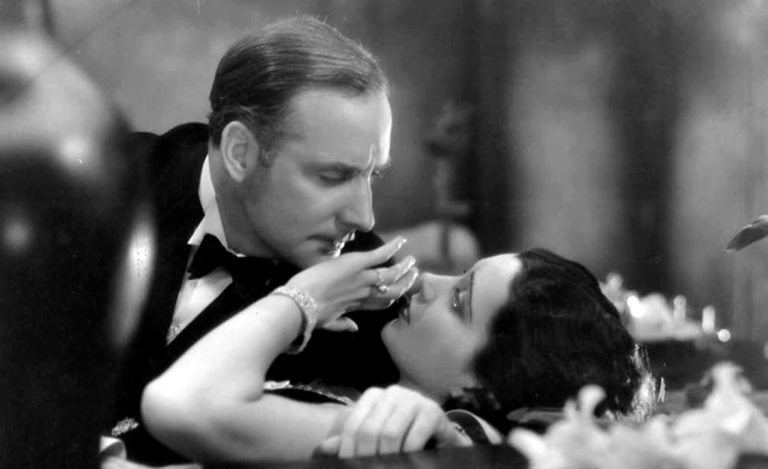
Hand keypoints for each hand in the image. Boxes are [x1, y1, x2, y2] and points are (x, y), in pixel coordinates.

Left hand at [286, 237, 418, 330]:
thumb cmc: (308, 314)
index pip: (380, 303)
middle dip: (405, 284)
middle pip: (392, 291)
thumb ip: (342, 324)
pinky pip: (380, 255)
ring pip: (391, 274)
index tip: (398, 293)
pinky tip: (401, 240)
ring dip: (403, 267)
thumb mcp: (326, 322)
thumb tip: (355, 328)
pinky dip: (392, 247)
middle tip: (414, 275)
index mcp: (355, 306)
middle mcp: (362, 293)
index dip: (391, 298)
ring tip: (412, 260)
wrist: (298, 305)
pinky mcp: (357, 264)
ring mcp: (361, 279)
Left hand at [316, 385, 470, 457]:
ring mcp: (413, 399)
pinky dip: (408, 454)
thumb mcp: (375, 434)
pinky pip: (414, 438)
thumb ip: (352, 439)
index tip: (348, 466)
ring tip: (387, 467)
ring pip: (390, 434)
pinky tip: (406, 461)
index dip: (348, 450)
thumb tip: (322, 449)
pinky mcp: (432, 411)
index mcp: (373, 396)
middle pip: (369, 431)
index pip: (353, 425)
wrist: (438, 430)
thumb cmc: (402, 432)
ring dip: (387, 457)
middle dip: (367, 457)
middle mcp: (392, 392)